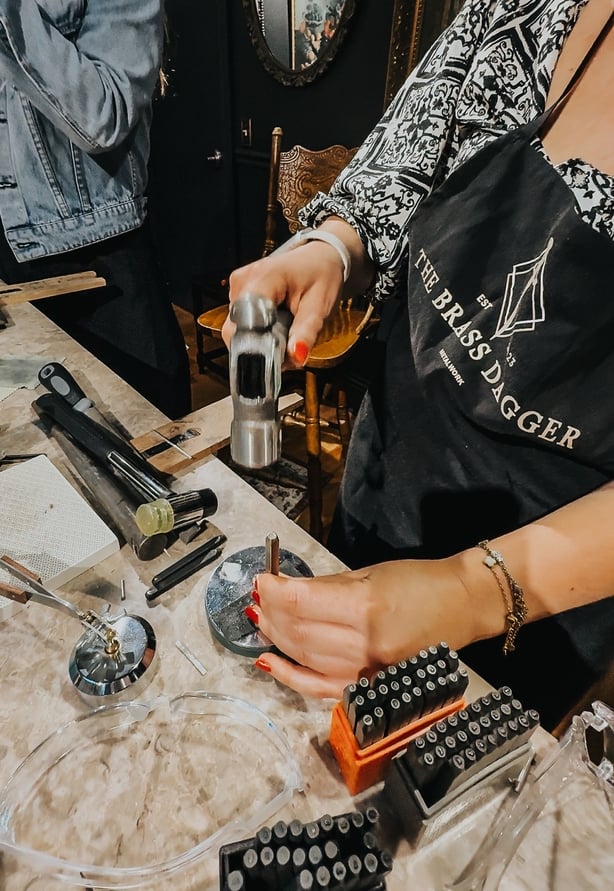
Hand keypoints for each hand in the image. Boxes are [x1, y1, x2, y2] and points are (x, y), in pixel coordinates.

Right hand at [223, 240, 344, 368]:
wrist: (318, 257)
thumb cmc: (321, 274)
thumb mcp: (320, 305)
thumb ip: (307, 332)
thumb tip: (296, 356)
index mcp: (263, 278)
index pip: (247, 323)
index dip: (261, 346)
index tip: (281, 354)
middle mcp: (243, 281)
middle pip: (238, 331)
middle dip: (262, 346)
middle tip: (289, 342)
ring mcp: (237, 286)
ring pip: (238, 330)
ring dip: (262, 339)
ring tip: (285, 327)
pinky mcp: (237, 292)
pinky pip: (241, 323)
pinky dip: (258, 330)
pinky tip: (276, 322)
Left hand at [246, 558, 484, 698]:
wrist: (463, 607)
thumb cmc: (420, 583)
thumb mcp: (370, 573)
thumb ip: (325, 587)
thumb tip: (285, 590)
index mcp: (365, 608)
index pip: (302, 603)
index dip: (274, 593)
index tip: (260, 582)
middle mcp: (364, 644)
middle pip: (298, 632)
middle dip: (271, 614)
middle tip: (258, 599)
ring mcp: (366, 671)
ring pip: (304, 657)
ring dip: (277, 638)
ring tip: (262, 621)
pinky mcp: (369, 686)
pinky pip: (319, 687)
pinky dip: (290, 676)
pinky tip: (268, 662)